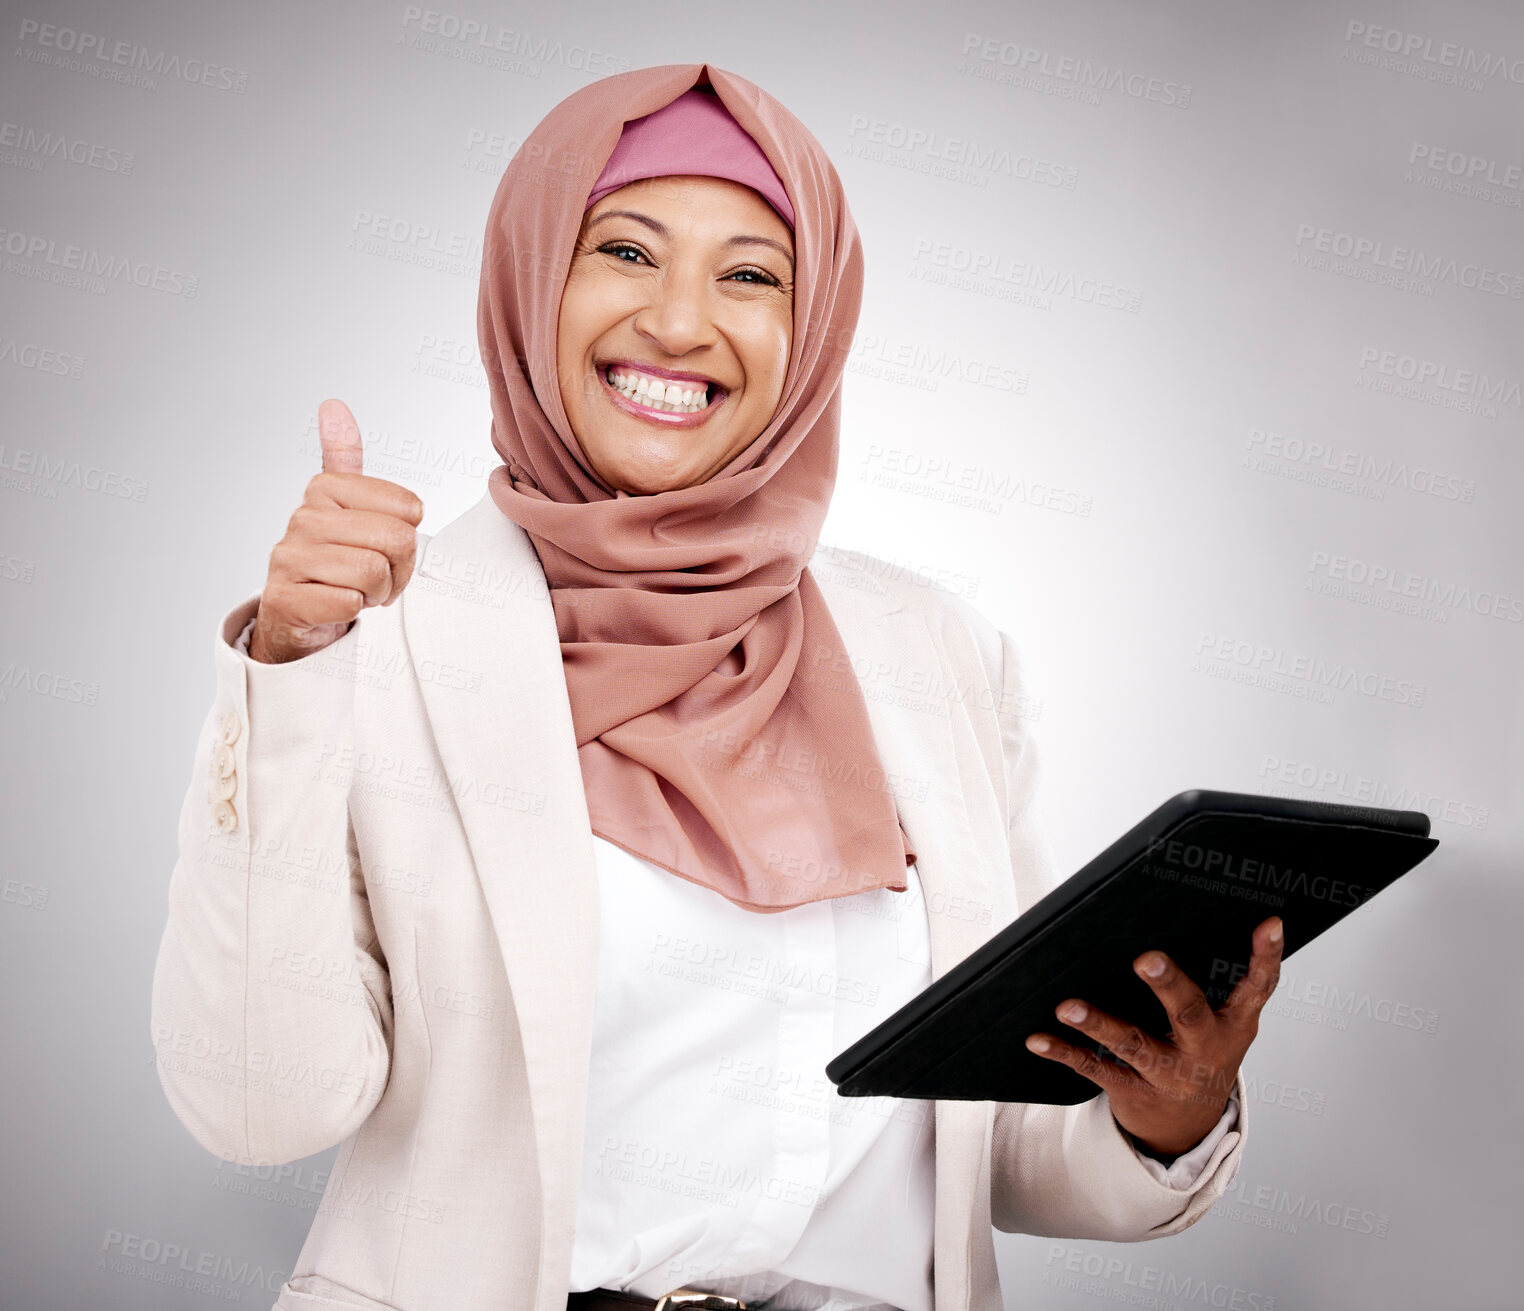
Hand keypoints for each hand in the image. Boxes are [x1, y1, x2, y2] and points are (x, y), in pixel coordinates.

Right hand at [248, 399, 424, 664]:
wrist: (294, 612)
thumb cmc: (331, 558)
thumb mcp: (344, 505)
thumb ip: (342, 456)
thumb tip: (333, 404)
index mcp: (325, 489)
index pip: (408, 509)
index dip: (408, 535)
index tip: (385, 544)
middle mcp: (304, 518)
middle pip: (395, 540)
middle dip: (398, 568)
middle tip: (376, 575)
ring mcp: (289, 558)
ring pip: (373, 572)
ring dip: (377, 592)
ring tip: (356, 589)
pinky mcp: (284, 598)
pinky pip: (348, 602)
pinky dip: (353, 610)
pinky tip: (337, 605)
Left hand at [1024, 915, 1283, 1157]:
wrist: (1185, 1127)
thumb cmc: (1199, 1051)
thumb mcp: (1222, 1022)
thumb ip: (1216, 978)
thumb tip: (1186, 911)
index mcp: (1233, 1026)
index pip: (1257, 988)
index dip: (1265, 957)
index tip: (1268, 923)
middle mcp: (1203, 1051)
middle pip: (1188, 1016)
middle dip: (1168, 987)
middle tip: (1146, 959)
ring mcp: (1167, 1074)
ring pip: (1133, 1046)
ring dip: (1099, 1025)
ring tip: (1069, 1006)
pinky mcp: (1132, 1090)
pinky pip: (1095, 1069)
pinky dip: (1065, 1052)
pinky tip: (1038, 1038)